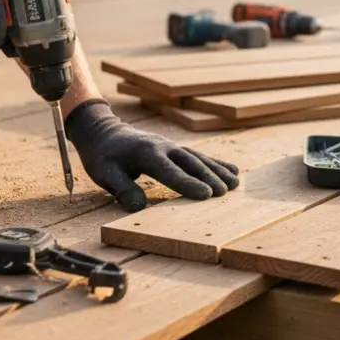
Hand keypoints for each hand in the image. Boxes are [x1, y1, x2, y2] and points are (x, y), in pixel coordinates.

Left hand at [66, 99, 239, 211]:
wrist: (104, 132)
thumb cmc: (103, 157)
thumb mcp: (104, 174)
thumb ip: (121, 189)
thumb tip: (138, 207)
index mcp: (147, 154)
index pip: (170, 171)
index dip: (188, 183)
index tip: (206, 195)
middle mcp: (164, 147)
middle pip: (191, 163)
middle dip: (210, 177)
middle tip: (226, 192)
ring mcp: (172, 146)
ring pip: (199, 158)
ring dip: (218, 170)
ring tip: (235, 184)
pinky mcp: (176, 148)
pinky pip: (199, 155)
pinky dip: (217, 163)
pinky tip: (233, 170)